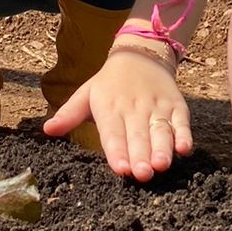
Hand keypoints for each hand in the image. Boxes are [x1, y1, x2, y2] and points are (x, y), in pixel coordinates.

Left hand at [44, 48, 191, 182]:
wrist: (141, 55)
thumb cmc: (109, 84)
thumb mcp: (86, 94)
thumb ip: (68, 114)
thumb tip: (47, 129)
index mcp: (109, 108)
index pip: (113, 134)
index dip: (117, 152)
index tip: (120, 170)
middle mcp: (134, 109)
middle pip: (138, 136)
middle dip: (140, 156)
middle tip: (142, 175)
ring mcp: (157, 108)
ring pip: (161, 131)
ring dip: (162, 148)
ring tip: (161, 165)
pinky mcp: (177, 106)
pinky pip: (182, 122)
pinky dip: (185, 134)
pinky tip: (185, 149)